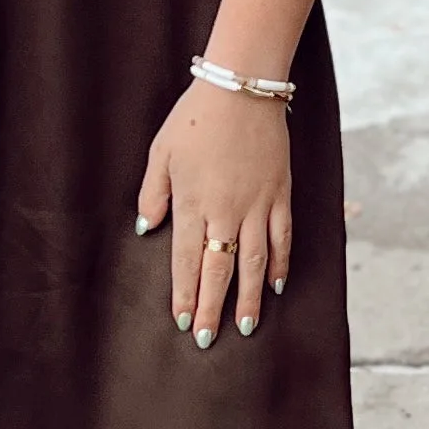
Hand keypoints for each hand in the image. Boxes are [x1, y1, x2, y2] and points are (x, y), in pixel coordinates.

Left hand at [138, 80, 295, 344]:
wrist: (242, 89)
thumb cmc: (195, 118)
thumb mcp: (161, 153)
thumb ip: (152, 194)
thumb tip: (147, 228)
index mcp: (192, 203)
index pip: (186, 260)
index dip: (185, 293)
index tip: (183, 320)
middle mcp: (226, 211)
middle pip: (219, 269)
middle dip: (213, 307)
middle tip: (208, 339)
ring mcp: (257, 204)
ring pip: (253, 261)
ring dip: (248, 297)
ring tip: (246, 326)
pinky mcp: (280, 193)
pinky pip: (282, 237)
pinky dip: (279, 263)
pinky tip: (275, 285)